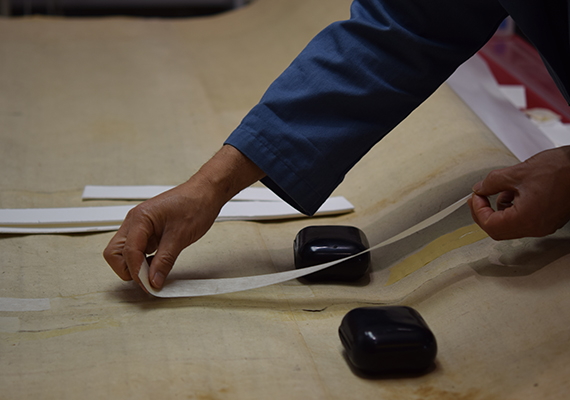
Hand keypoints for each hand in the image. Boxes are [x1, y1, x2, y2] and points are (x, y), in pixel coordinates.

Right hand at [103, 145, 265, 289]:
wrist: (206, 192)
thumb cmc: (195, 204)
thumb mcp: (181, 236)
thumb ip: (164, 261)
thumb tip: (153, 281)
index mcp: (140, 218)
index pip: (127, 252)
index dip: (137, 272)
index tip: (149, 285)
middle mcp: (135, 221)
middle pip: (114, 253)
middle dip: (127, 269)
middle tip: (148, 278)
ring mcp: (140, 226)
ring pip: (123, 252)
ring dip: (135, 265)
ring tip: (155, 271)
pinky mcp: (148, 230)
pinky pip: (137, 249)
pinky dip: (143, 260)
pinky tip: (157, 263)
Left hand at [468, 146, 569, 239]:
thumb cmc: (560, 169)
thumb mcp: (517, 173)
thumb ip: (492, 183)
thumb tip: (479, 189)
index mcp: (526, 219)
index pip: (490, 225)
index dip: (477, 211)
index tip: (475, 197)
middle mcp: (535, 228)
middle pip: (499, 230)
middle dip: (485, 213)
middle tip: (479, 198)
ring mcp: (543, 225)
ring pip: (511, 226)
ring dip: (500, 210)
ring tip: (501, 190)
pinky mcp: (548, 219)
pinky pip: (523, 220)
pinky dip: (513, 209)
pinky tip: (514, 192)